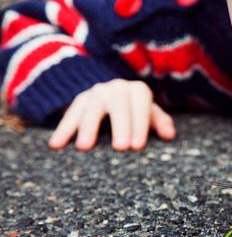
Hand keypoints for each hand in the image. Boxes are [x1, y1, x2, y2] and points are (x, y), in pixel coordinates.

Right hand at [48, 79, 175, 150]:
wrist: (113, 94)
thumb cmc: (137, 111)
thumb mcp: (149, 114)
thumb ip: (159, 122)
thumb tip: (170, 135)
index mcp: (137, 91)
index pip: (141, 106)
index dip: (140, 125)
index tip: (138, 146)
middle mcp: (117, 88)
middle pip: (118, 105)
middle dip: (120, 126)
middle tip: (120, 148)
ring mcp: (96, 93)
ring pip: (91, 108)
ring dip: (87, 127)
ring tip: (84, 148)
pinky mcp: (79, 101)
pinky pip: (69, 115)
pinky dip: (63, 130)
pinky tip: (56, 145)